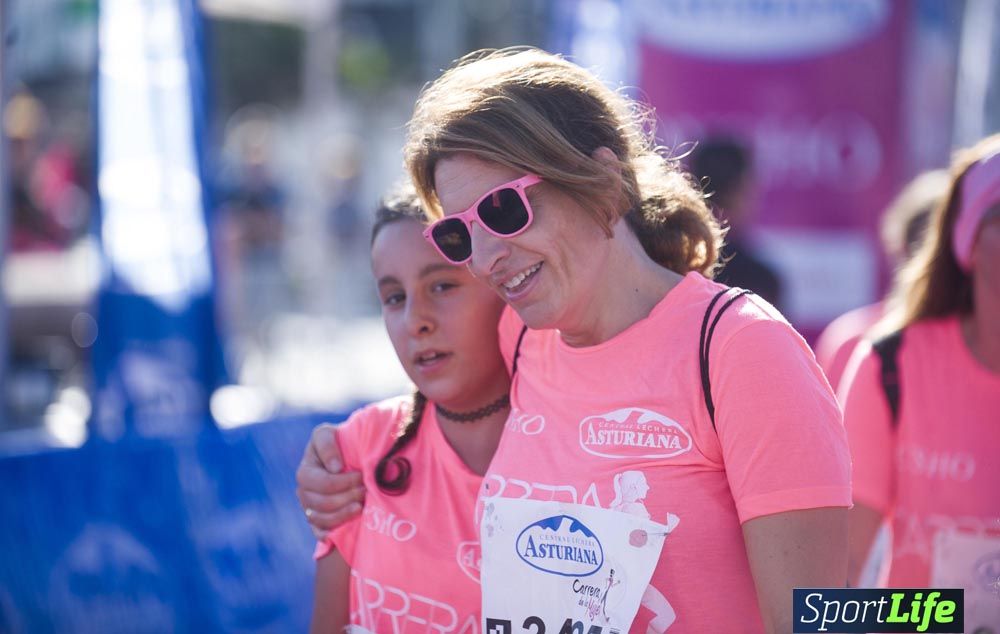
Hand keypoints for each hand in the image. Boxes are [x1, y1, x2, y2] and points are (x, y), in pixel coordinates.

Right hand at [296, 423, 364, 538]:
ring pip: (321, 519)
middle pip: (322, 503)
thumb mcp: (328, 434)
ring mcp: (308, 507)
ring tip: (361, 506)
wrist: (345, 457)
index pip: (322, 484)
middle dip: (346, 498)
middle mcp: (303, 491)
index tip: (361, 476)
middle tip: (365, 491)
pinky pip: (319, 532)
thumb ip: (327, 445)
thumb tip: (335, 468)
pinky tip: (344, 529)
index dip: (343, 482)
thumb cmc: (337, 443)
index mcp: (305, 471)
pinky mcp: (316, 521)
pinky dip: (330, 533)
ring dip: (343, 514)